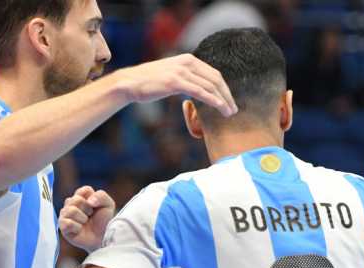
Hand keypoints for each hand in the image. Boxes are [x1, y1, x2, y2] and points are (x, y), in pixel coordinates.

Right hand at [59, 186, 114, 252]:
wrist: (102, 238)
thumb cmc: (104, 221)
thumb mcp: (108, 205)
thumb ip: (100, 196)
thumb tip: (89, 201)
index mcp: (82, 196)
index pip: (85, 190)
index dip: (93, 199)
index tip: (96, 207)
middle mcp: (71, 203)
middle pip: (76, 199)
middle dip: (87, 209)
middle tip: (90, 216)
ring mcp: (65, 214)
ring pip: (71, 210)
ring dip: (82, 218)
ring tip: (85, 223)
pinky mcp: (63, 226)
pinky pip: (67, 222)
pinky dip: (76, 227)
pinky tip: (79, 230)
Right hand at [112, 54, 237, 116]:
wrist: (130, 83)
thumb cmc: (149, 83)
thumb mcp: (171, 75)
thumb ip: (186, 78)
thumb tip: (198, 88)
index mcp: (188, 59)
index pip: (214, 73)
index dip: (224, 88)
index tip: (229, 101)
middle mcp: (187, 62)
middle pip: (216, 79)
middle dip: (227, 95)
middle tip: (233, 109)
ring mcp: (181, 71)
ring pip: (210, 86)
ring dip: (223, 100)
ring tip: (229, 112)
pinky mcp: (176, 82)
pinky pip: (200, 91)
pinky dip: (213, 100)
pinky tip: (219, 108)